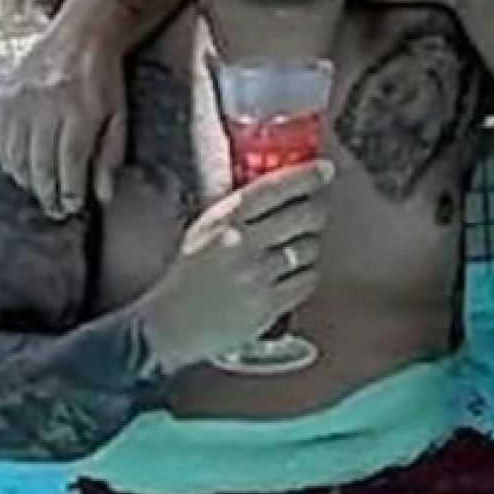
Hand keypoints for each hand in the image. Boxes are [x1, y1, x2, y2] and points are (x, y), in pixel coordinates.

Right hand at [0, 36, 126, 218]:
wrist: (83, 34)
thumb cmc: (106, 79)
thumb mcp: (120, 115)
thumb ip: (111, 155)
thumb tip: (103, 196)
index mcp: (80, 110)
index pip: (70, 163)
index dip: (69, 191)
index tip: (73, 208)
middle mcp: (47, 105)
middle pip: (40, 164)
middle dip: (48, 193)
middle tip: (57, 210)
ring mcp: (21, 100)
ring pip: (16, 156)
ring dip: (28, 181)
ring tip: (42, 192)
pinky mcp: (4, 97)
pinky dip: (9, 161)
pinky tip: (22, 170)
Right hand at [138, 160, 332, 370]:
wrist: (169, 325)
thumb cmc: (191, 273)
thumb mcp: (207, 229)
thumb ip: (241, 208)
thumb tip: (289, 182)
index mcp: (224, 219)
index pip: (275, 187)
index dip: (307, 175)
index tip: (325, 169)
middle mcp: (240, 243)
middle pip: (305, 214)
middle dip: (315, 211)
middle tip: (313, 214)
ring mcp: (255, 275)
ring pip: (310, 247)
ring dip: (308, 247)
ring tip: (291, 252)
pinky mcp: (266, 305)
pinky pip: (308, 279)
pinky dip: (305, 276)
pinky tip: (289, 277)